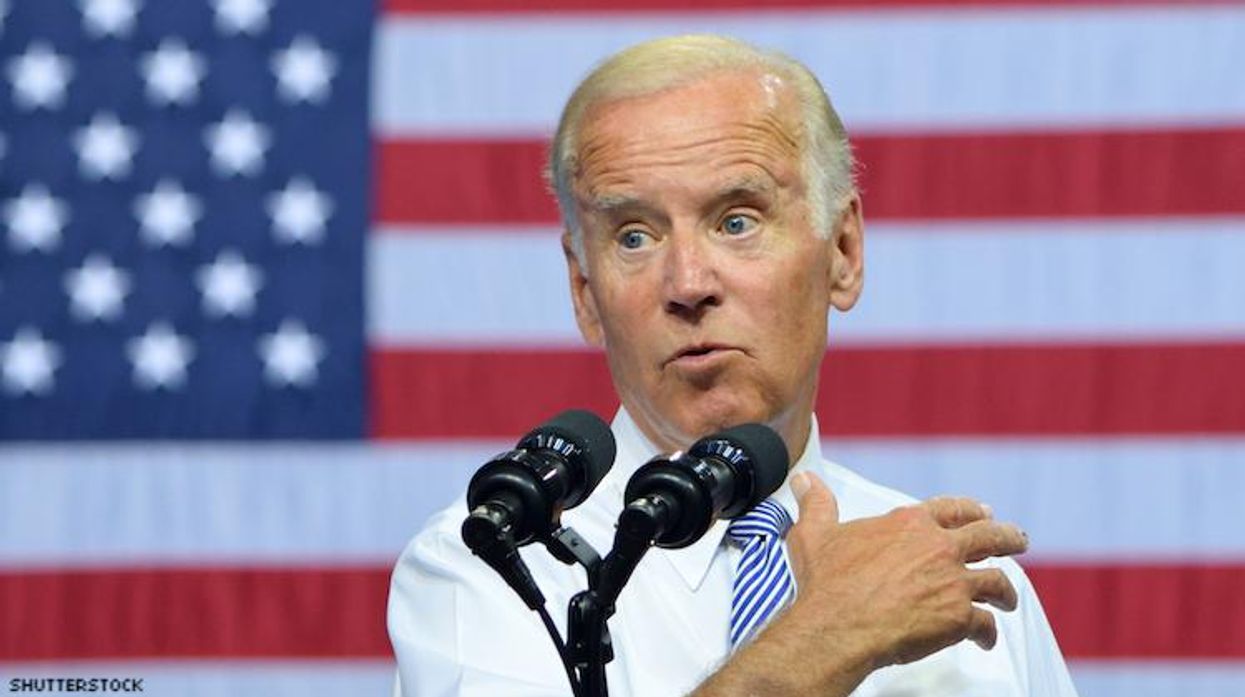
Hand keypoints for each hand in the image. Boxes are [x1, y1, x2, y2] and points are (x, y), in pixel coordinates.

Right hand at [781, 472, 1026, 672]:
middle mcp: (938, 547)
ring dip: (1005, 591)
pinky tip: (986, 639)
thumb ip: (816, 504)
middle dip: (1008, 539)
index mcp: (909, 524)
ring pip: (997, 582)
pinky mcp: (959, 617)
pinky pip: (985, 624)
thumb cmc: (827, 584)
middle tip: (1018, 542)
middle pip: (989, 537)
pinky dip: (989, 633)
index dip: (970, 510)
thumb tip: (804, 480)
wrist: (837, 627)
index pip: (951, 509)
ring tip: (1008, 599)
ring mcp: (953, 582)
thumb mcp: (815, 535)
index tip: (983, 513)